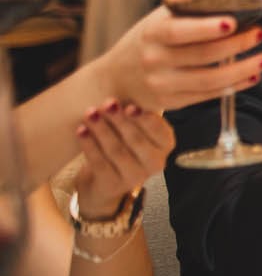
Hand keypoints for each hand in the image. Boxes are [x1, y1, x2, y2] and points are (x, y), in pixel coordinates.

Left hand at [73, 102, 173, 217]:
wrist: (108, 181)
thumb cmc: (126, 145)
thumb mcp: (138, 129)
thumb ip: (137, 114)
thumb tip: (125, 91)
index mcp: (166, 144)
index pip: (158, 130)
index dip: (143, 119)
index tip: (129, 105)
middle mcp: (155, 162)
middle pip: (135, 139)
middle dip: (119, 120)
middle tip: (106, 104)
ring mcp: (134, 177)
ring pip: (116, 150)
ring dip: (101, 130)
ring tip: (90, 114)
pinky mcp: (113, 185)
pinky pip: (99, 163)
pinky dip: (89, 145)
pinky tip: (81, 131)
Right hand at [98, 2, 261, 111]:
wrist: (117, 78)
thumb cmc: (149, 38)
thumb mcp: (165, 13)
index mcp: (153, 32)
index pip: (179, 31)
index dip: (206, 28)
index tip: (232, 22)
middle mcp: (155, 59)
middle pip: (201, 55)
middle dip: (236, 45)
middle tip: (261, 33)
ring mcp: (163, 84)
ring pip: (208, 81)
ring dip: (240, 70)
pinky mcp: (172, 103)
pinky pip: (207, 96)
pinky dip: (233, 87)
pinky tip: (252, 76)